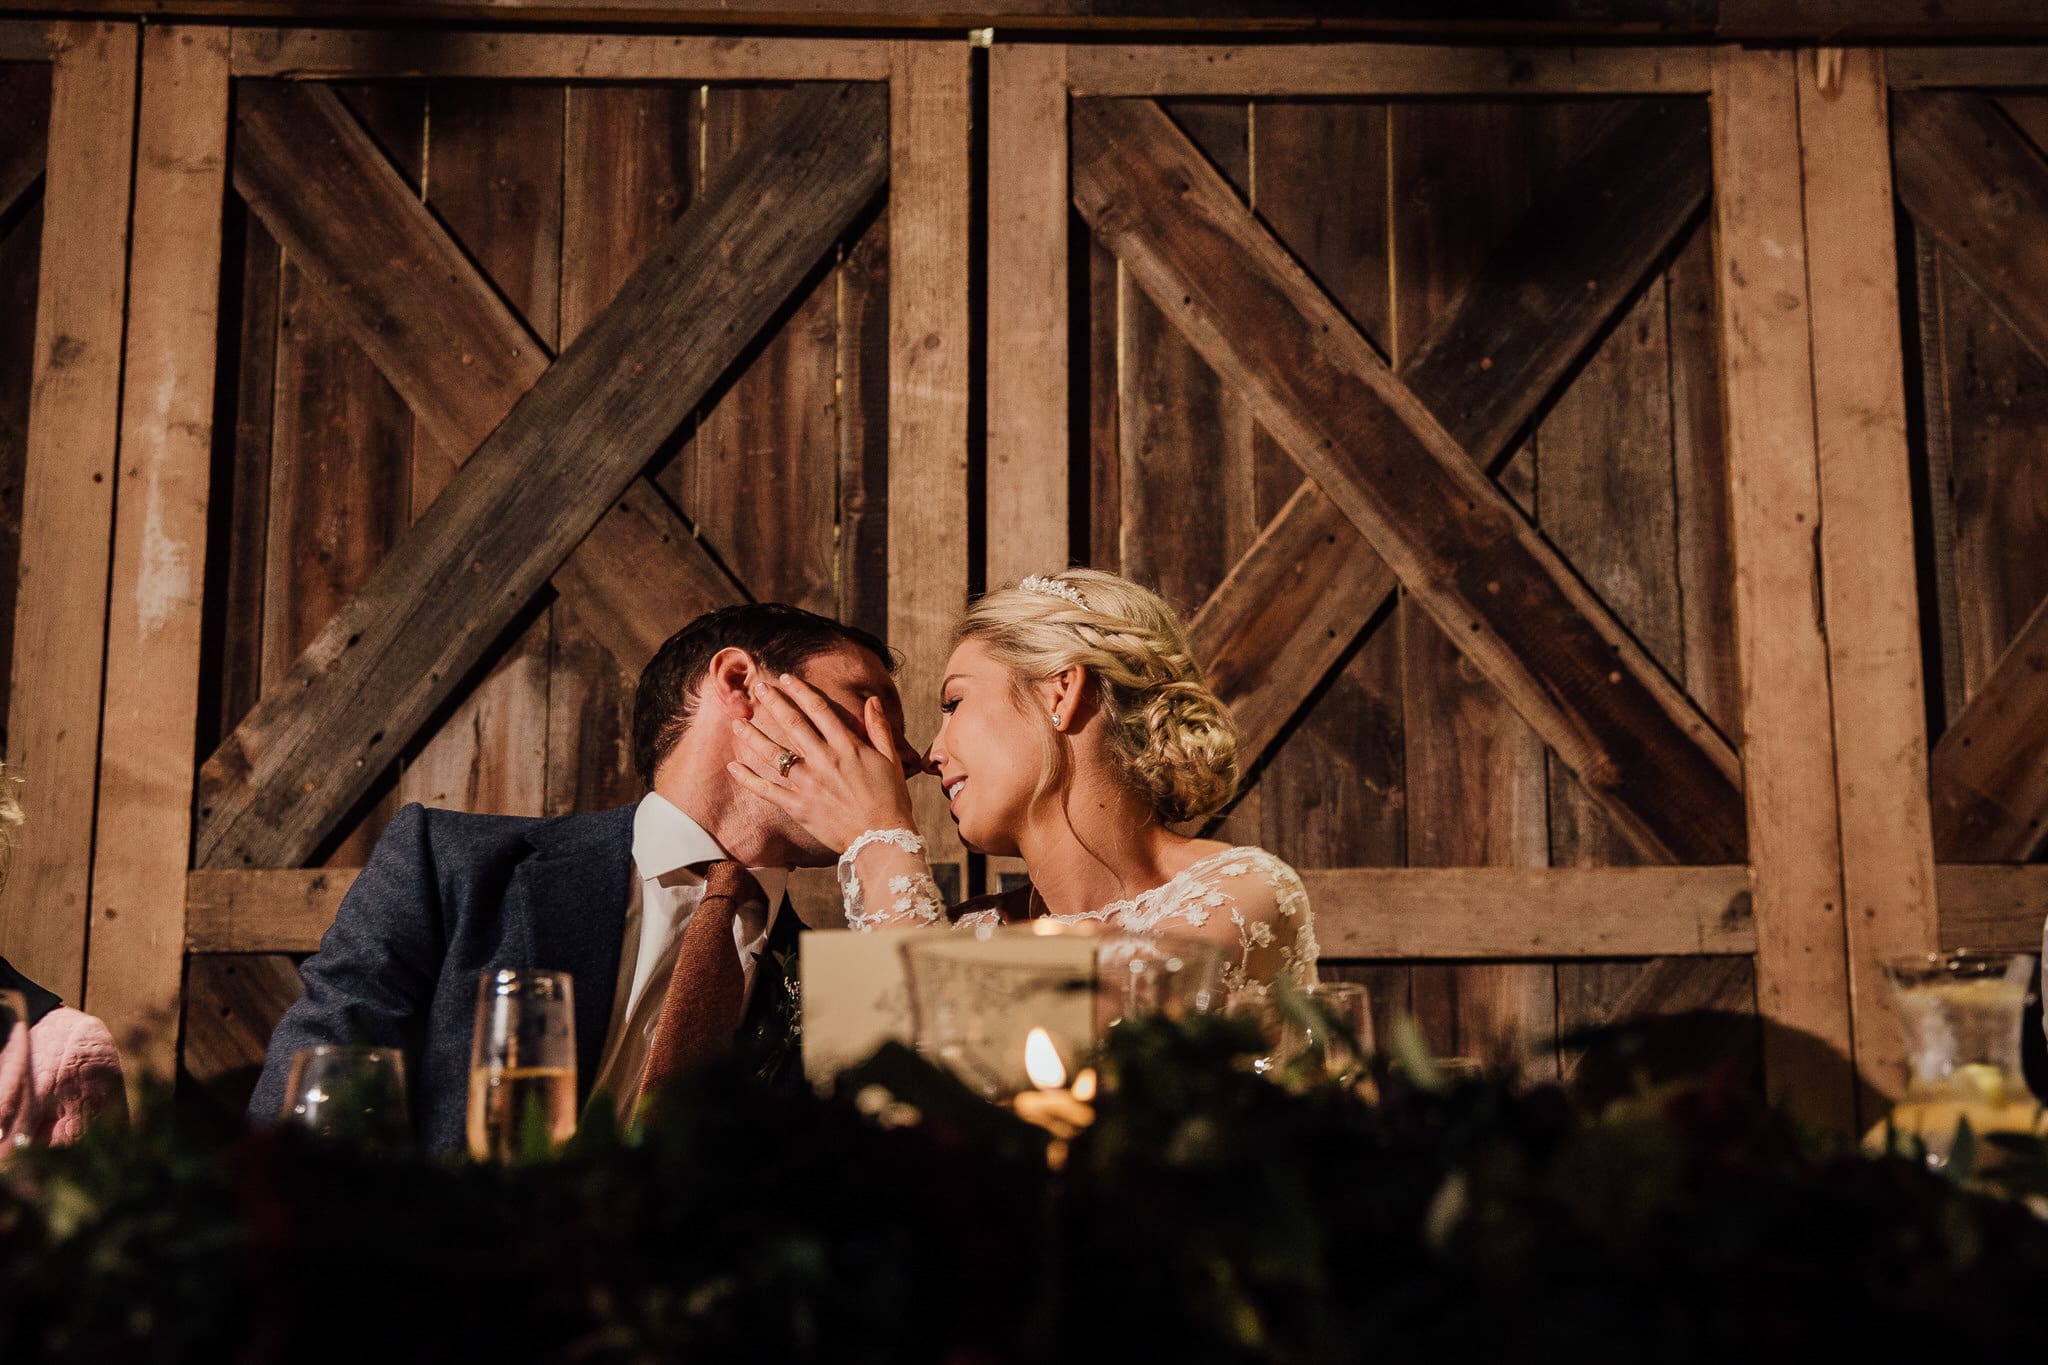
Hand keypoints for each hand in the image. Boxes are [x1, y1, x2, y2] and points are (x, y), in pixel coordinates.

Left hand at [727, 674, 919, 851]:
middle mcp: (824, 760)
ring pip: (774, 753)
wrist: (880, 838)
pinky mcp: (797, 805)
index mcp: (847, 746)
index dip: (800, 691)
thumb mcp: (891, 760)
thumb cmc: (890, 799)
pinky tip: (733, 766)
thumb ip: (879, 728)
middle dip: (773, 703)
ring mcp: (808, 783)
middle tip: (757, 687)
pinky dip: (748, 778)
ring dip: (753, 735)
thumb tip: (872, 700)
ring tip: (737, 722)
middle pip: (792, 724)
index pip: (818, 710)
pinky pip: (767, 789)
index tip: (786, 678)